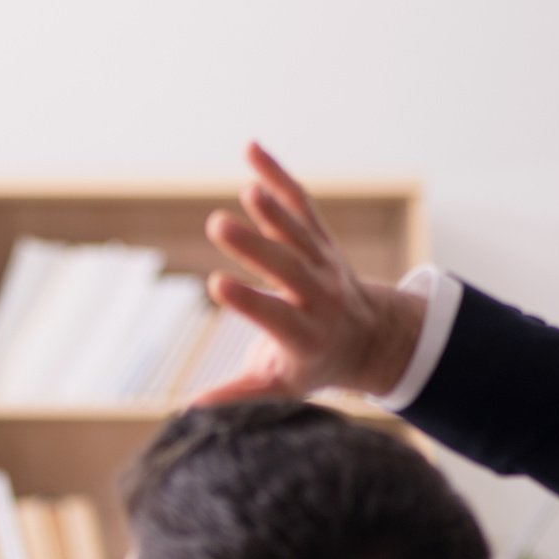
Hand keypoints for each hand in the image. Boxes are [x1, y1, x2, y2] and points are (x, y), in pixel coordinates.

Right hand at [194, 141, 426, 403]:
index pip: (274, 316)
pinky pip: (300, 201)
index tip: (216, 284)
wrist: (370, 335)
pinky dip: (278, 173)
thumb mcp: (279, 387)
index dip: (247, 301)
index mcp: (305, 334)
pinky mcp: (319, 235)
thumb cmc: (312, 365)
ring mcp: (322, 260)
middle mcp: (319, 294)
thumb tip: (188, 411)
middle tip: (217, 224)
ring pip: (299, 230)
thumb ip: (237, 395)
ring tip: (249, 185)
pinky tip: (251, 148)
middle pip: (286, 267)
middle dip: (254, 246)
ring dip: (274, 207)